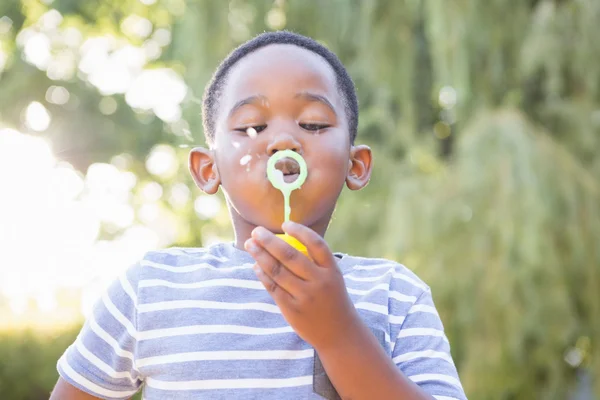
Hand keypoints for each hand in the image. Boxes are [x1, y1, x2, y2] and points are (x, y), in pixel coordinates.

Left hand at [244, 221, 360, 349]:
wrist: (339, 334)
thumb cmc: (331, 299)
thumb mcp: (332, 278)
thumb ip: (314, 262)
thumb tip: (284, 239)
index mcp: (332, 270)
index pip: (316, 244)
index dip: (300, 231)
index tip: (285, 224)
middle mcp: (319, 282)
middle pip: (290, 255)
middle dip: (269, 241)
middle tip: (256, 231)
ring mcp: (305, 297)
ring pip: (277, 271)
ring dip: (260, 255)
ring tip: (250, 245)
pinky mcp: (292, 310)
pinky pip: (273, 288)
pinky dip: (262, 275)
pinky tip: (255, 266)